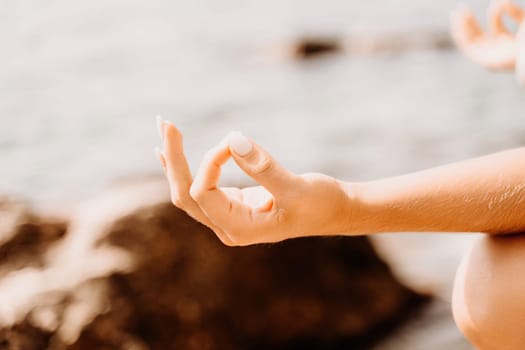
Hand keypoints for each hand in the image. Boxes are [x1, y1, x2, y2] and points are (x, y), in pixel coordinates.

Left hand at [155, 117, 356, 245]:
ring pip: (189, 190)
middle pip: (186, 194)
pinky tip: (168, 150)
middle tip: (166, 123)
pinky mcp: (233, 203)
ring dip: (175, 160)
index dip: (210, 162)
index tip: (232, 141)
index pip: (204, 192)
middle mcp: (227, 226)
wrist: (335, 211)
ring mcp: (228, 216)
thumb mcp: (296, 187)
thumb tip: (231, 139)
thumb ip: (264, 167)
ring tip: (164, 127)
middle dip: (174, 159)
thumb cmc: (321, 203)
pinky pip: (201, 186)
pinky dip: (186, 166)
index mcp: (239, 229)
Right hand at [451, 0, 524, 69]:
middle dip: (471, 22)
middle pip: (480, 36)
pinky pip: (467, 47)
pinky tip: (456, 23)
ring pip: (470, 41)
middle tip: (462, 8)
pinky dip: (460, 35)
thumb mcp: (524, 20)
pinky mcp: (482, 60)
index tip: (497, 4)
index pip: (497, 28)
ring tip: (455, 13)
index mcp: (510, 45)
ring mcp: (489, 57)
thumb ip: (514, 10)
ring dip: (461, 27)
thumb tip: (500, 1)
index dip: (495, 14)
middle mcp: (498, 52)